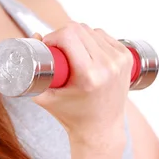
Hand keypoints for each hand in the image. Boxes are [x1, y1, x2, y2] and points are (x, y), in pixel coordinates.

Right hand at [32, 22, 132, 147]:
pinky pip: (104, 35)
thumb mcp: (45, 98)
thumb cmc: (73, 116)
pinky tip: (87, 53)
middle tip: (58, 52)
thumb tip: (34, 35)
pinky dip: (93, 39)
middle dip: (63, 35)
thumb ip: (32, 70)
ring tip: (73, 55)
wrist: (101, 129)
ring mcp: (120, 60)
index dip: (53, 37)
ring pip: (92, 30)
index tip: (48, 48)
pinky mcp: (126, 57)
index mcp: (89, 75)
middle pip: (79, 29)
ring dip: (79, 37)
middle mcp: (108, 65)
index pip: (68, 35)